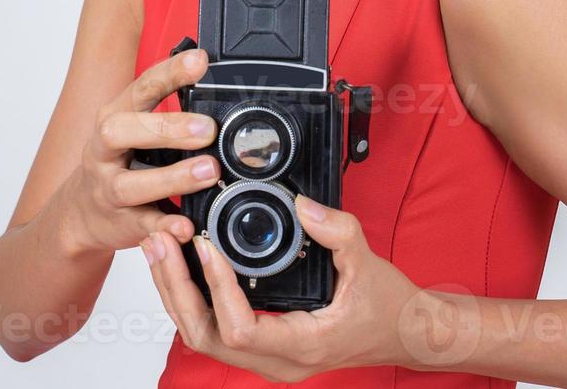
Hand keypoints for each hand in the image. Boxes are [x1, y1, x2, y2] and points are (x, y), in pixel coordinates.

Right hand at [58, 48, 219, 254]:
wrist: (79, 212)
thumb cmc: (117, 162)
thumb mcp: (134, 128)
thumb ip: (168, 112)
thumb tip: (216, 93)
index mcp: (115, 118)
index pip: (140, 87)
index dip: (169, 73)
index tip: (199, 62)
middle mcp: (104, 151)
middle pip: (120, 131)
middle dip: (165, 127)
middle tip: (207, 128)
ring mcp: (108, 189)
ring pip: (130, 184)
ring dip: (172, 177)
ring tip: (208, 171)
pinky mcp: (120, 223)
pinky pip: (142, 226)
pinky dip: (165, 227)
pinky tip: (186, 225)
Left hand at [142, 193, 423, 381]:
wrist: (405, 333)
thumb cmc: (388, 308)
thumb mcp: (368, 263)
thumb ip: (337, 231)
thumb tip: (302, 205)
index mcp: (303, 345)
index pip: (242, 329)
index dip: (217, 289)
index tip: (206, 247)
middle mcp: (278, 361)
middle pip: (206, 336)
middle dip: (176, 288)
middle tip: (161, 241)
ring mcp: (268, 358)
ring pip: (203, 336)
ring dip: (176, 292)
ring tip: (160, 247)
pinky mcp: (263, 347)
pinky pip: (215, 330)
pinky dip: (193, 298)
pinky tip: (182, 265)